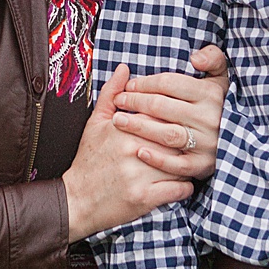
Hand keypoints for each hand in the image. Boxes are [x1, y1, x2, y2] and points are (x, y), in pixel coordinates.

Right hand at [62, 65, 196, 240]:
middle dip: (186, 139)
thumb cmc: (89, 159)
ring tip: (189, 161)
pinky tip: (181, 181)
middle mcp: (133, 148)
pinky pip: (180, 189)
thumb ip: (111, 94)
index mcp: (124, 127)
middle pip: (176, 136)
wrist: (76, 199)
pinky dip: (185, 186)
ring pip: (182, 162)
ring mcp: (140, 174)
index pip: (162, 113)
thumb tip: (125, 68)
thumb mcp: (95, 123)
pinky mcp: (145, 198)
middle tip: (192, 140)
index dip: (174, 117)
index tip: (180, 120)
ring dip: (189, 163)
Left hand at [112, 43, 227, 180]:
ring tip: (118, 121)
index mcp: (211, 94)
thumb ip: (213, 58)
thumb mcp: (220, 78)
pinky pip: (178, 164)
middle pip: (162, 107)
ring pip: (167, 134)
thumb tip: (195, 59)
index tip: (129, 85)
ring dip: (139, 126)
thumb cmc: (217, 105)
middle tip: (119, 101)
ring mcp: (207, 143)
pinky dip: (158, 159)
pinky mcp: (203, 165)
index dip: (145, 83)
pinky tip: (140, 151)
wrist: (238, 142)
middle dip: (135, 102)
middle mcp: (209, 118)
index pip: (169, 84)